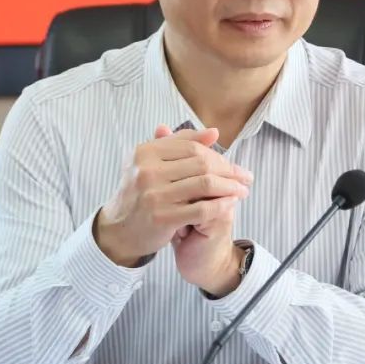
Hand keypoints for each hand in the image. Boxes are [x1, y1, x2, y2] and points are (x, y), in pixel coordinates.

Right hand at [150, 127, 247, 296]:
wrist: (119, 230)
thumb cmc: (141, 193)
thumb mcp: (152, 164)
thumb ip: (181, 145)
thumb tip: (214, 132)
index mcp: (144, 152)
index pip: (192, 147)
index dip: (218, 155)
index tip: (234, 165)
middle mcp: (147, 171)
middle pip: (202, 164)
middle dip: (229, 170)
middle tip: (245, 178)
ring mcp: (154, 194)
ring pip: (205, 185)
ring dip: (230, 187)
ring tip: (243, 191)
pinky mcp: (162, 218)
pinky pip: (202, 209)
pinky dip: (221, 205)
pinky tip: (231, 204)